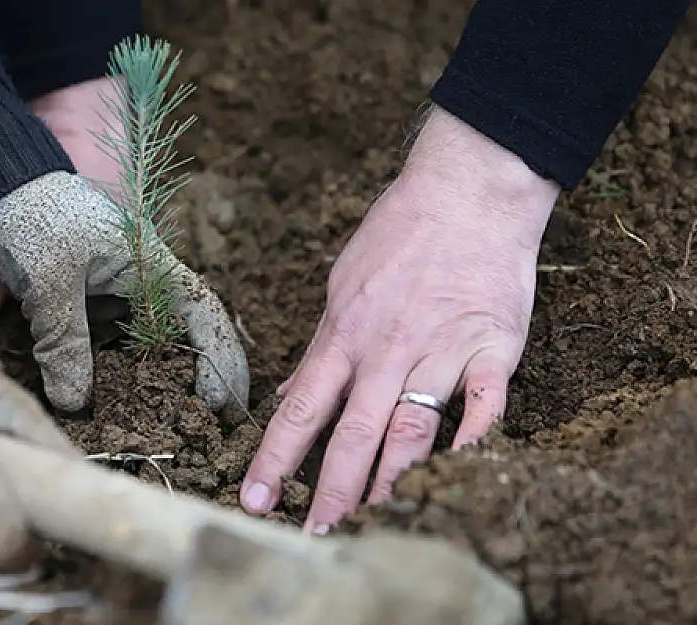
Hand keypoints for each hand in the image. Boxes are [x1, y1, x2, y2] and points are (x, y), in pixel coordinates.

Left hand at [0, 79, 249, 413]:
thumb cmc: (28, 217)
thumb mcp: (48, 282)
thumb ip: (64, 343)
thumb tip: (75, 404)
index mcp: (148, 263)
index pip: (203, 312)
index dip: (219, 357)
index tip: (217, 401)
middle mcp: (138, 278)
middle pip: (179, 334)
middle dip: (190, 379)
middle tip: (198, 426)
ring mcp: (110, 290)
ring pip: (139, 344)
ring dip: (146, 381)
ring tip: (153, 423)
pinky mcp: (83, 298)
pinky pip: (105, 341)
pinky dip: (108, 370)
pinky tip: (106, 401)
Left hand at [240, 107, 559, 530]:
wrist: (467, 191)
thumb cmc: (399, 234)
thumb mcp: (339, 285)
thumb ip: (321, 349)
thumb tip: (295, 393)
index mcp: (342, 336)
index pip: (300, 411)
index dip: (275, 460)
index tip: (254, 500)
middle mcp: (386, 349)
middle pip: (352, 433)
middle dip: (331, 491)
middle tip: (315, 535)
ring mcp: (442, 349)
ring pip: (412, 427)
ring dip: (392, 479)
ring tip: (375, 521)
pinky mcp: (494, 347)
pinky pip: (486, 403)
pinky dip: (475, 439)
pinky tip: (460, 474)